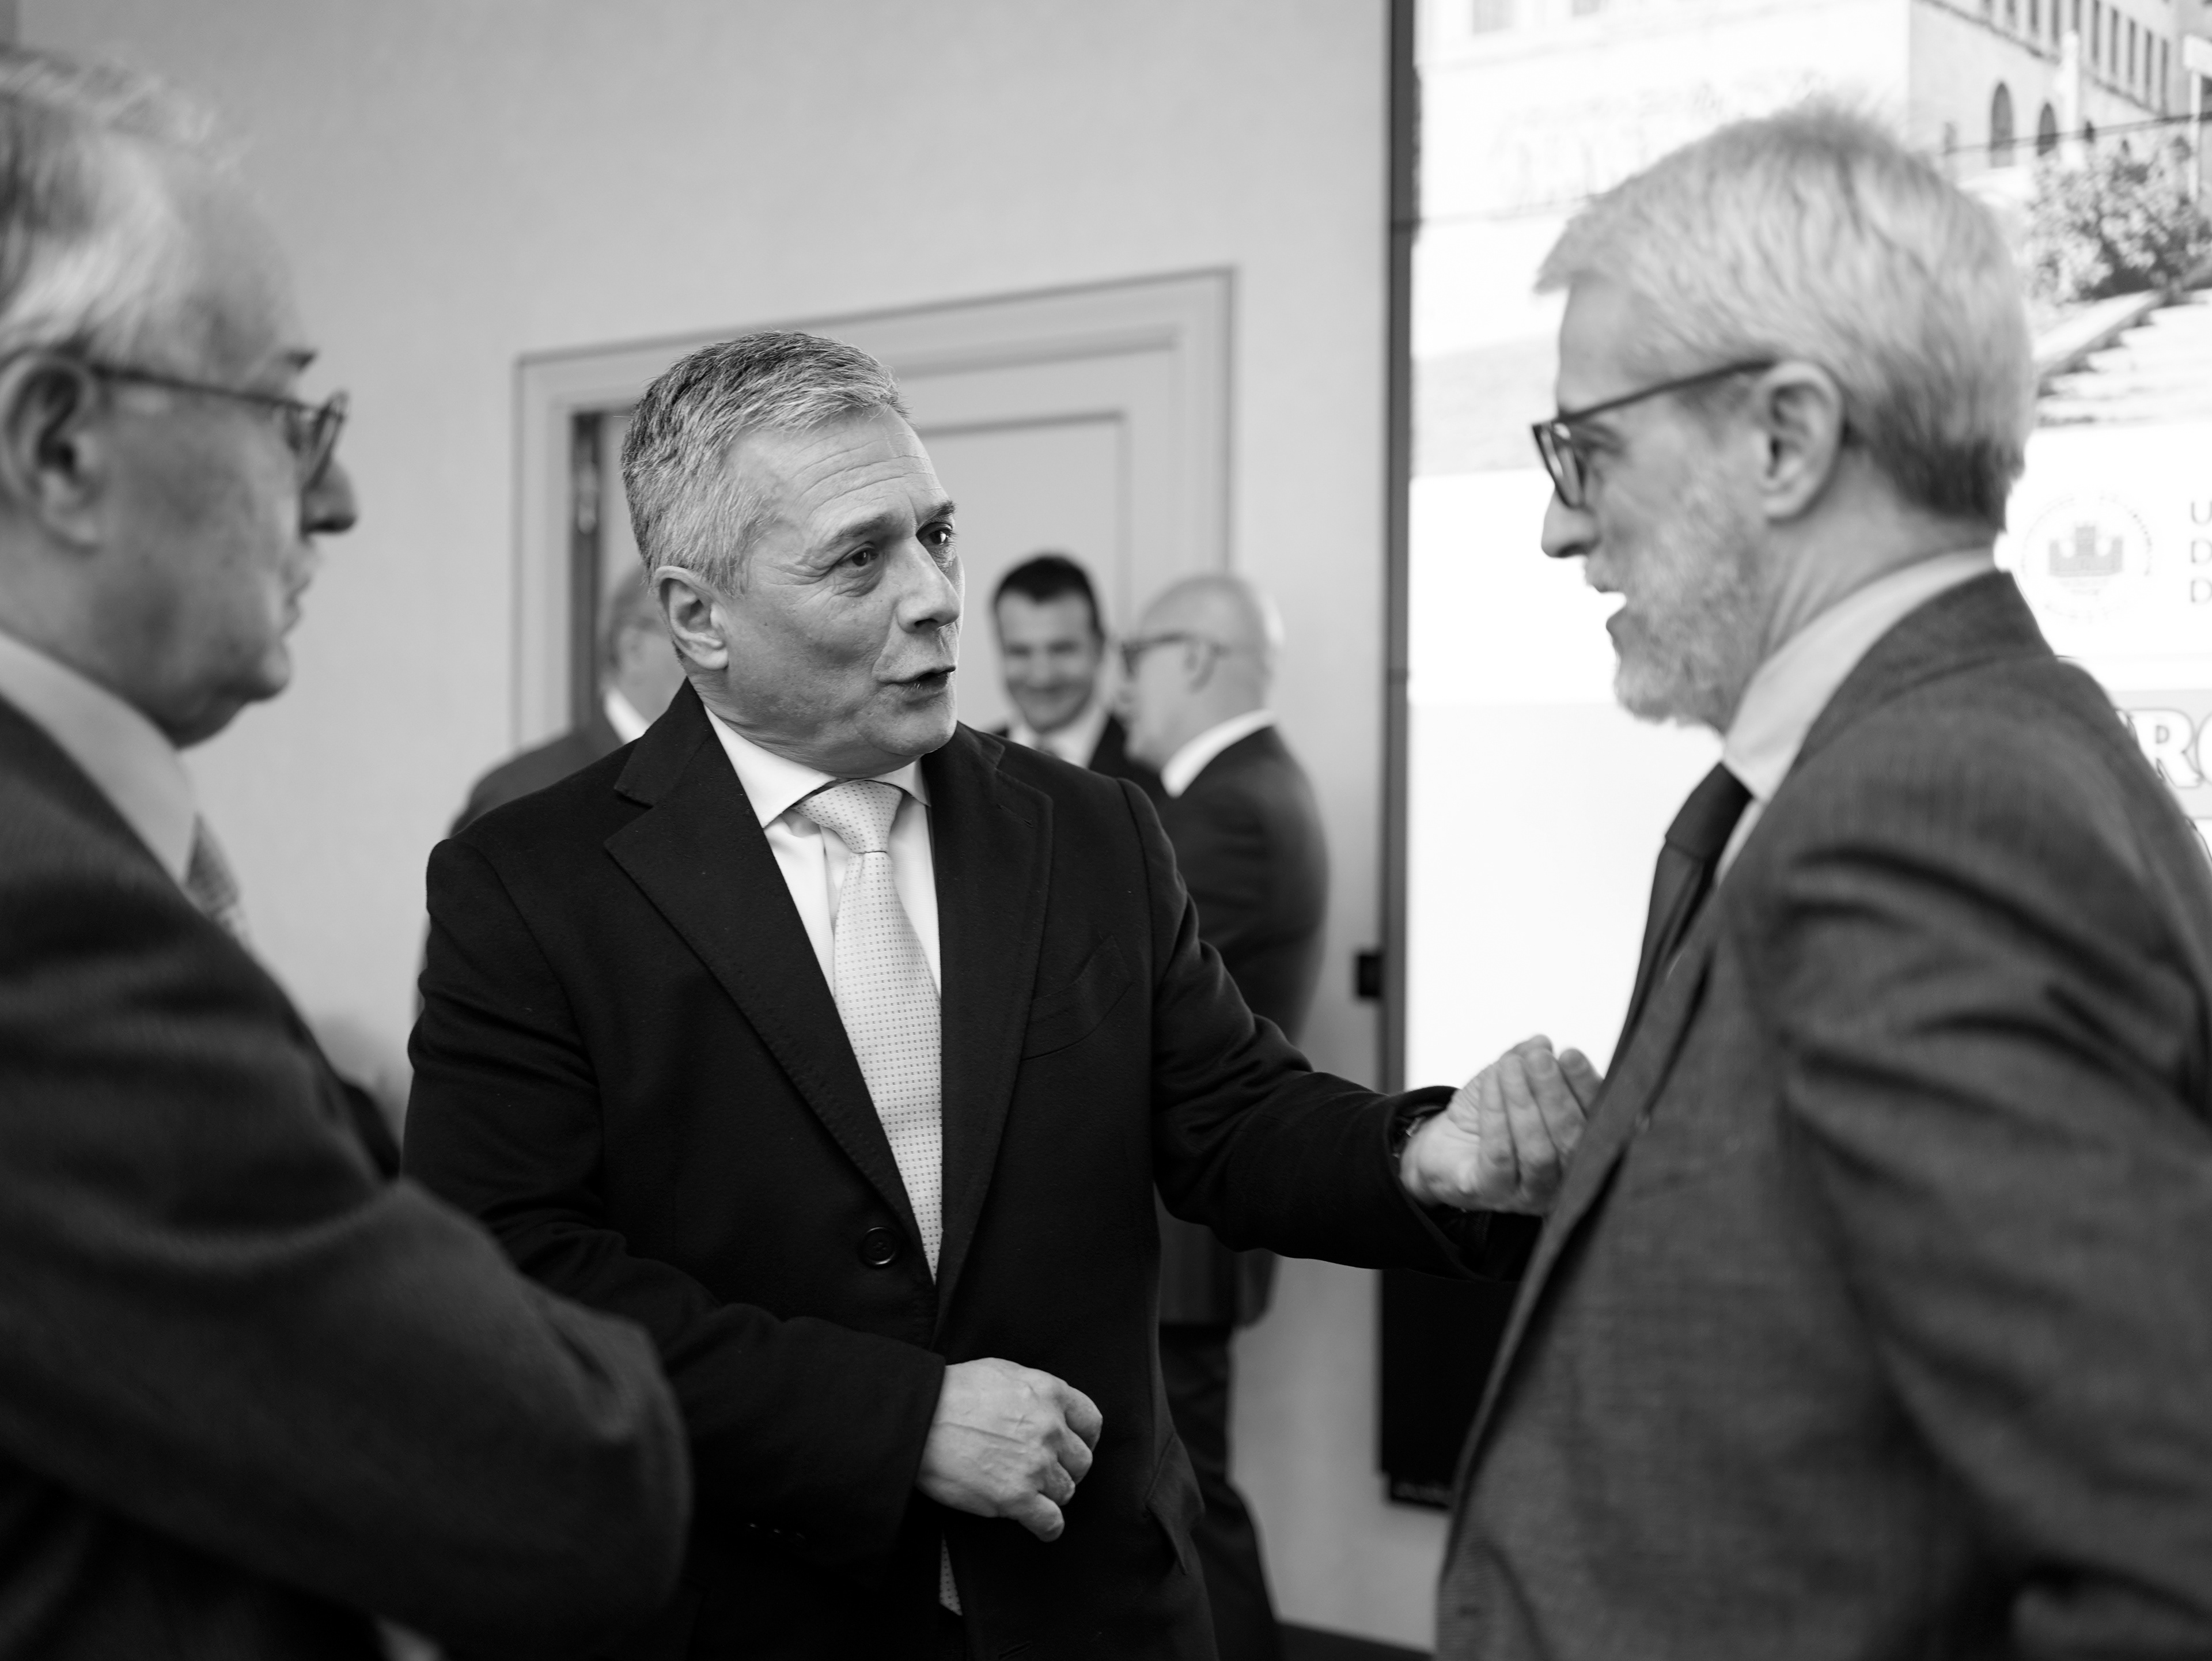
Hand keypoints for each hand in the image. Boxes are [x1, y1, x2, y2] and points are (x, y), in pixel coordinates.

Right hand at [916, 1358, 1102, 1541]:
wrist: (920, 1418)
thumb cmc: (952, 1392)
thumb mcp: (1003, 1372)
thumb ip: (1034, 1390)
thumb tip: (1044, 1407)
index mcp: (1049, 1393)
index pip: (1091, 1422)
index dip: (1084, 1439)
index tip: (1076, 1448)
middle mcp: (1050, 1429)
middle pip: (1081, 1461)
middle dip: (1066, 1469)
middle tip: (1048, 1473)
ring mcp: (1036, 1465)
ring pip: (1066, 1491)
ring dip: (1051, 1495)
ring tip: (1033, 1494)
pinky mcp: (1017, 1497)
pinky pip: (1050, 1522)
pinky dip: (1049, 1527)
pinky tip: (1042, 1526)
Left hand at [1401, 1035, 1601, 1213]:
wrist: (1442, 1148)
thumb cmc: (1485, 1119)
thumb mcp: (1509, 1081)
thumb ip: (1528, 1062)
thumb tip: (1541, 1043)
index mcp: (1579, 1149)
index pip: (1596, 1120)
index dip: (1586, 1087)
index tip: (1571, 1054)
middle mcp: (1561, 1179)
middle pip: (1571, 1140)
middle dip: (1555, 1094)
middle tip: (1539, 1058)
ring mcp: (1527, 1194)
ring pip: (1538, 1152)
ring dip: (1524, 1103)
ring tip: (1511, 1066)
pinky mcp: (1491, 1193)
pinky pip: (1499, 1155)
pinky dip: (1496, 1115)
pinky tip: (1492, 1084)